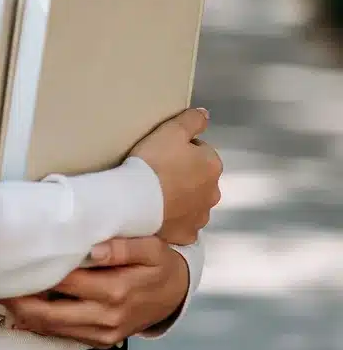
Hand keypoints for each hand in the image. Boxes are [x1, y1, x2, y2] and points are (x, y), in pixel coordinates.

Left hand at [0, 236, 189, 348]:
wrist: (174, 295)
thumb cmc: (159, 265)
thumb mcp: (150, 248)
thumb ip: (123, 246)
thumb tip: (95, 247)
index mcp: (116, 290)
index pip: (66, 281)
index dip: (40, 272)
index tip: (18, 260)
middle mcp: (106, 315)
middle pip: (52, 313)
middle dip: (22, 302)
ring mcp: (102, 332)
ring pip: (54, 328)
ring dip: (26, 315)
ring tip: (4, 296)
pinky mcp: (100, 340)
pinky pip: (64, 335)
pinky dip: (42, 325)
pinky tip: (25, 312)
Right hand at [130, 107, 221, 244]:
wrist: (136, 201)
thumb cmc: (155, 161)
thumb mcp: (171, 130)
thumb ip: (192, 120)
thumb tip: (206, 114)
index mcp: (212, 165)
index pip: (201, 151)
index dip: (182, 149)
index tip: (164, 151)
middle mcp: (213, 193)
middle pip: (199, 178)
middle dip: (186, 175)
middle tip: (159, 171)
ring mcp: (200, 217)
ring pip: (193, 202)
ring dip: (181, 197)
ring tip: (157, 193)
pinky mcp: (187, 235)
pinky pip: (182, 223)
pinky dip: (174, 218)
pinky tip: (159, 212)